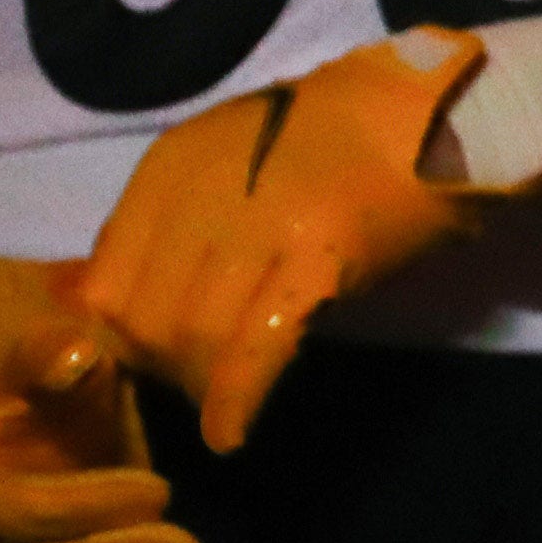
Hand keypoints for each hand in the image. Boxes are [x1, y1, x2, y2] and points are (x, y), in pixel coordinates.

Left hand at [77, 26, 541, 451]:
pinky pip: (257, 343)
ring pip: (193, 339)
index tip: (147, 357)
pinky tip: (229, 434)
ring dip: (201, 383)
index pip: (102, 282)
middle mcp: (204, 190)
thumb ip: (173, 220)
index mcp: (174, 165)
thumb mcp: (228, 157)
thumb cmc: (336, 138)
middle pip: (144, 320)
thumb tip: (121, 308)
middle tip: (194, 380)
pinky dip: (237, 398)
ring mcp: (262, 221)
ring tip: (224, 393)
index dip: (118, 337)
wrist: (439, 108)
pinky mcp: (320, 254)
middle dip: (161, 367)